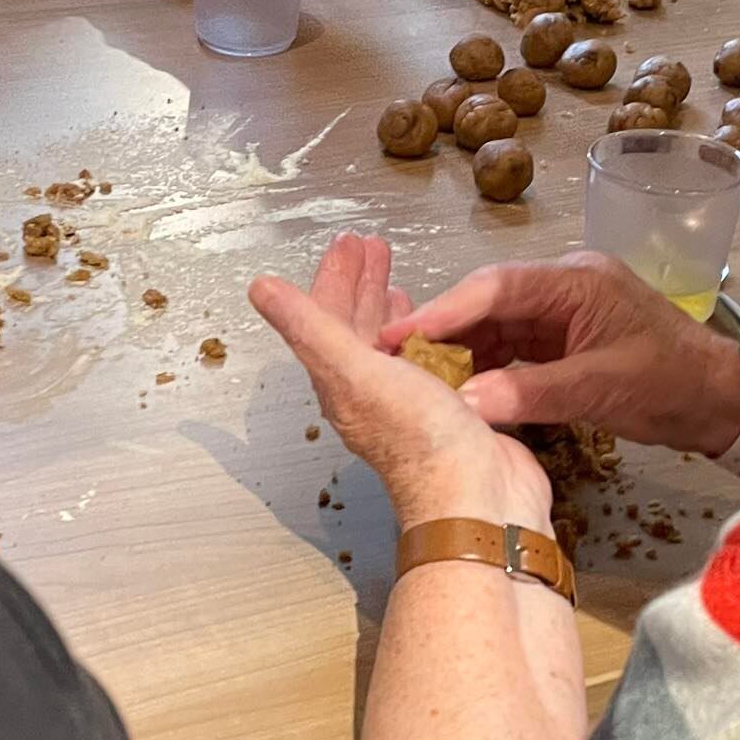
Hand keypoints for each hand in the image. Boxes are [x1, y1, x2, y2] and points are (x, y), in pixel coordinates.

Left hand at [251, 233, 550, 533]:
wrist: (477, 498)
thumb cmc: (421, 441)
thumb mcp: (355, 372)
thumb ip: (310, 328)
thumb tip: (261, 291)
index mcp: (342, 383)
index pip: (327, 317)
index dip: (334, 277)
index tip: (347, 242)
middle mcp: (370, 393)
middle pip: (356, 327)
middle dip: (361, 284)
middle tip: (369, 247)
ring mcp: (407, 403)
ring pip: (390, 344)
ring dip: (390, 308)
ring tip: (396, 278)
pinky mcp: (443, 411)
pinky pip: (426, 364)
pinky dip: (427, 337)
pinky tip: (439, 328)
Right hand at [379, 251, 739, 456]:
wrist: (722, 401)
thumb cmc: (673, 385)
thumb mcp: (602, 389)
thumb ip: (531, 394)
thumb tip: (463, 404)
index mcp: (575, 280)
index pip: (495, 288)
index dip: (443, 311)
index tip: (398, 335)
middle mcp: (563, 286)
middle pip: (486, 302)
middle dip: (441, 331)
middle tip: (392, 360)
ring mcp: (562, 312)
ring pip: (493, 325)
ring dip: (458, 352)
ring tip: (414, 379)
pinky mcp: (562, 339)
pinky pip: (509, 347)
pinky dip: (482, 367)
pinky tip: (456, 389)